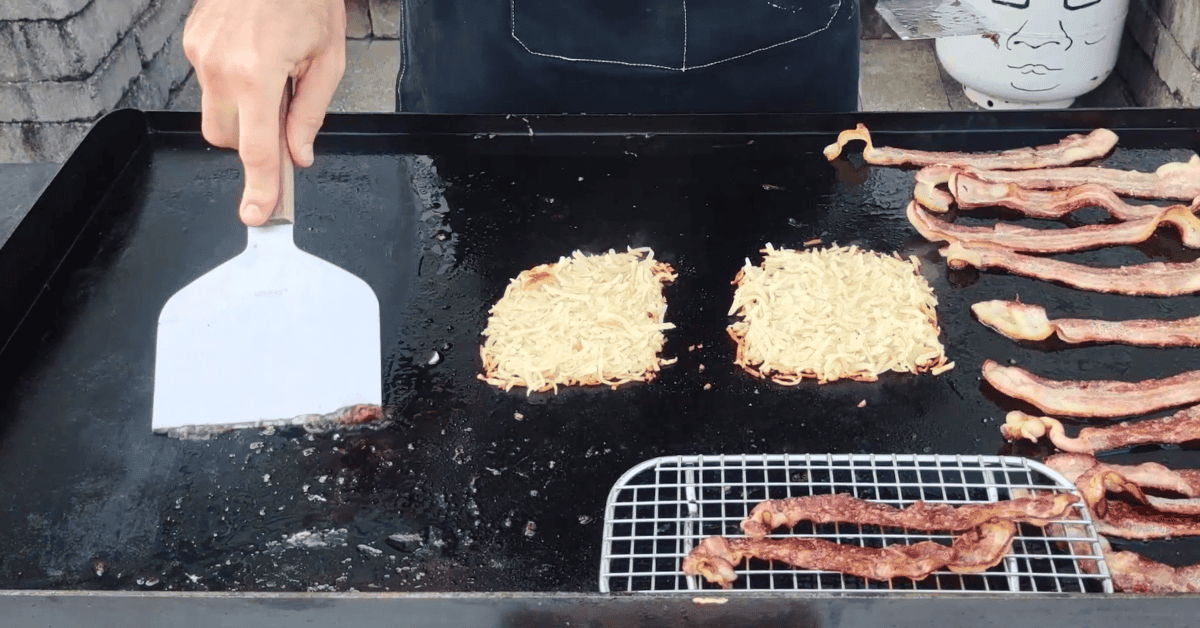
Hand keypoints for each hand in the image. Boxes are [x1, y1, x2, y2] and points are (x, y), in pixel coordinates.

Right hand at [183, 0, 345, 225]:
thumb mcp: (327, 58)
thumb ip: (310, 113)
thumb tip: (299, 154)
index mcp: (257, 73)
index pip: (255, 149)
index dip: (259, 187)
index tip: (257, 213)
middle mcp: (219, 65)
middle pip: (225, 137)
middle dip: (250, 140)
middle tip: (282, 119)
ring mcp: (199, 52)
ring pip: (214, 111)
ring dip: (241, 110)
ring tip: (272, 75)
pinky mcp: (192, 40)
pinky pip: (208, 81)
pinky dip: (232, 83)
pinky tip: (255, 56)